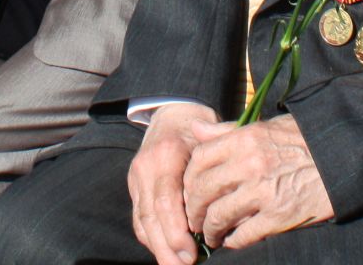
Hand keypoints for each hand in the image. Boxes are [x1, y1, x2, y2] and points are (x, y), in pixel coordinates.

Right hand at [128, 103, 219, 264]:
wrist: (172, 111)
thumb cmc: (199, 126)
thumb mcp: (212, 134)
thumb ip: (219, 162)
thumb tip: (227, 195)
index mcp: (167, 153)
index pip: (166, 200)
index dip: (176, 231)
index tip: (192, 252)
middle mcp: (146, 167)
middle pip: (151, 216)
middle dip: (167, 247)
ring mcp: (137, 178)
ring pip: (143, 220)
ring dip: (159, 248)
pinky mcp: (134, 186)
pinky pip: (140, 218)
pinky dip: (151, 238)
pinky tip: (166, 252)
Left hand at [182, 114, 333, 250]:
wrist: (344, 156)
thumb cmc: (306, 139)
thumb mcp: (267, 126)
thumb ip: (229, 130)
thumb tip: (196, 131)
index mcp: (245, 139)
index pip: (199, 159)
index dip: (188, 179)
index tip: (190, 191)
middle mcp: (249, 163)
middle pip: (202, 190)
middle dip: (193, 209)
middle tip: (195, 220)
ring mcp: (263, 190)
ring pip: (218, 215)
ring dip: (210, 229)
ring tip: (212, 235)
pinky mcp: (279, 215)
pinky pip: (244, 234)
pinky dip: (234, 241)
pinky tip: (233, 241)